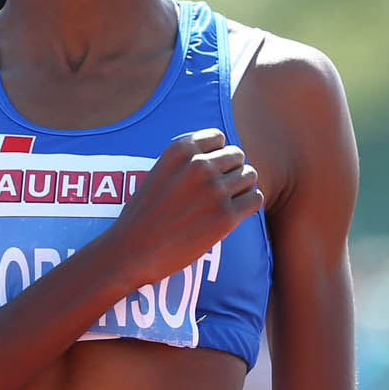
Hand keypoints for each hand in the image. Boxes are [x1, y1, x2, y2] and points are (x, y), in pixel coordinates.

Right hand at [106, 128, 262, 289]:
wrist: (133, 251)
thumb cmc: (144, 215)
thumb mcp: (159, 173)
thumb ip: (186, 160)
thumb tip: (221, 156)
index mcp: (180, 150)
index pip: (218, 138)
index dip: (217, 154)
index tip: (209, 172)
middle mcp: (199, 165)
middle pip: (237, 156)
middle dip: (232, 170)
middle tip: (219, 191)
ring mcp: (214, 190)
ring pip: (250, 175)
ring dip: (242, 188)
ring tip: (226, 203)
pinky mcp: (226, 216)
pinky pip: (255, 199)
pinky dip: (249, 205)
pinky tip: (233, 215)